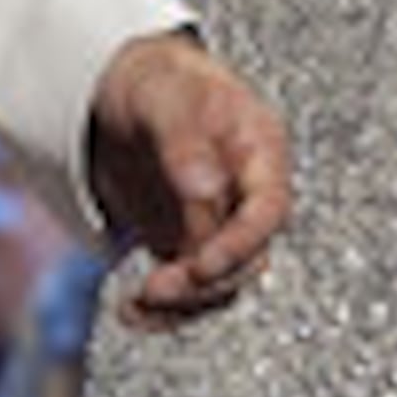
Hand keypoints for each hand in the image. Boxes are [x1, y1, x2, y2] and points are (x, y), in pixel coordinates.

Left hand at [87, 28, 291, 327]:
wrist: (127, 93)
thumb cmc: (156, 84)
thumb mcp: (164, 97)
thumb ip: (185, 142)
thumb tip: (205, 187)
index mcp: (259, 149)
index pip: (269, 208)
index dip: (242, 244)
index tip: (201, 266)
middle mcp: (247, 192)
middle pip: (247, 257)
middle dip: (202, 281)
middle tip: (153, 287)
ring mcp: (221, 222)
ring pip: (220, 283)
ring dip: (182, 304)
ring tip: (135, 307)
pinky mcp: (192, 244)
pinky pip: (190, 289)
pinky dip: (164, 309)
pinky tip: (133, 313)